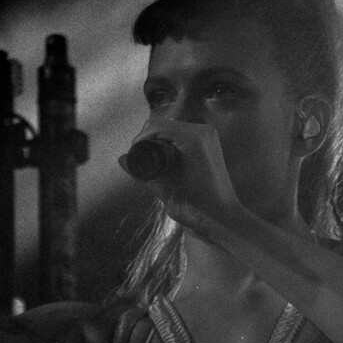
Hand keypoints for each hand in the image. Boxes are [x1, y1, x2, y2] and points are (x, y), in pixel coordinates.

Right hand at [124, 118, 241, 233]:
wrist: (220, 217)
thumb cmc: (195, 205)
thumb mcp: (163, 188)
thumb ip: (140, 172)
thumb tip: (121, 159)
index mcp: (192, 137)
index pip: (156, 126)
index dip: (140, 139)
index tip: (132, 155)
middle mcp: (202, 131)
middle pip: (164, 125)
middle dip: (148, 139)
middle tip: (140, 158)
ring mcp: (208, 136)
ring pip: (173, 129)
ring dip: (159, 140)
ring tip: (151, 160)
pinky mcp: (210, 143)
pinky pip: (183, 136)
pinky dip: (171, 143)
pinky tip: (166, 158)